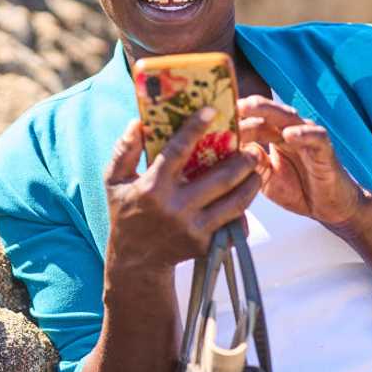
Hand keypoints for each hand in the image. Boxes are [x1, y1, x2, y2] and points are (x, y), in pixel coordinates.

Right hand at [103, 108, 261, 272]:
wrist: (136, 261)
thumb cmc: (125, 212)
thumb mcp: (115, 180)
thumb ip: (124, 150)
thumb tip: (138, 121)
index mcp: (153, 188)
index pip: (178, 152)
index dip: (195, 128)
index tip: (212, 110)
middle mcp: (176, 208)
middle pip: (220, 179)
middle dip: (241, 160)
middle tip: (251, 147)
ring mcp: (193, 228)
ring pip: (235, 202)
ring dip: (251, 182)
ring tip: (257, 167)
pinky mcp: (206, 244)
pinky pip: (233, 224)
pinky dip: (244, 209)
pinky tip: (247, 194)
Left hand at [237, 95, 370, 227]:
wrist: (330, 208)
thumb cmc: (298, 189)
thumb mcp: (266, 178)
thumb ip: (249, 163)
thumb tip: (226, 152)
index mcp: (273, 135)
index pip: (251, 121)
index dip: (233, 119)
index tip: (210, 118)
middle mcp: (289, 130)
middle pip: (266, 111)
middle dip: (244, 105)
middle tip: (225, 102)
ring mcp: (307, 137)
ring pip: (288, 116)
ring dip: (268, 110)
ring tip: (249, 107)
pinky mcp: (325, 150)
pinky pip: (315, 137)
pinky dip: (303, 134)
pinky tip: (289, 135)